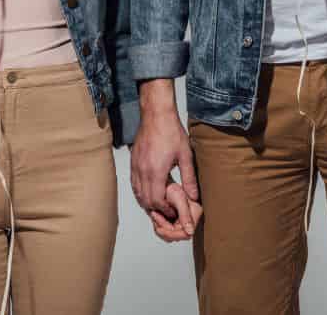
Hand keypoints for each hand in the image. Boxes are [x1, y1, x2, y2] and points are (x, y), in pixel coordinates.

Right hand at [130, 80, 198, 220]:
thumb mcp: (185, 155)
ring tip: (159, 204)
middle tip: (167, 210)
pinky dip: (140, 192)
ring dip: (147, 201)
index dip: (165, 209)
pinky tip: (149, 191)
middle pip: (145, 200)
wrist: (156, 114)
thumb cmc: (171, 131)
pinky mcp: (132, 161)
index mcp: (156, 171)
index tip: (173, 210)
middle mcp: (142, 171)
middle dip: (156, 209)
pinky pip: (133, 183)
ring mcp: (135, 166)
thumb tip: (194, 196)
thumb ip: (189, 178)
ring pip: (137, 193)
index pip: (157, 201)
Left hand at [149, 180, 202, 241]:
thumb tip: (191, 232)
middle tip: (155, 215)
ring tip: (155, 213)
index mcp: (195, 213)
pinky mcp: (175, 221)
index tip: (159, 227)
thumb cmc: (171, 187)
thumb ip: (185, 215)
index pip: (185, 234)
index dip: (171, 233)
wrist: (163, 183)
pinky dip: (159, 225)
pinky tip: (156, 214)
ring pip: (170, 236)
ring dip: (160, 226)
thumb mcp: (179, 199)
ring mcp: (182, 221)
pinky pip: (166, 231)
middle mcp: (190, 219)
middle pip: (176, 237)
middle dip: (164, 228)